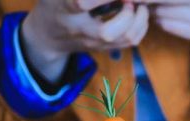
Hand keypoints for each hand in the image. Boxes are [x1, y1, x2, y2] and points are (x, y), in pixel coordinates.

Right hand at [21, 0, 149, 82]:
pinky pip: (131, 42)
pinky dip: (141, 27)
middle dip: (127, 15)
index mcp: (65, 10)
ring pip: (125, 39)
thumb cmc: (56, 5)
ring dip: (139, 21)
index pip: (82, 3)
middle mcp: (80, 30)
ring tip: (139, 6)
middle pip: (107, 33)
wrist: (48, 35)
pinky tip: (138, 14)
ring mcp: (94, 42)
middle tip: (131, 0)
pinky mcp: (106, 48)